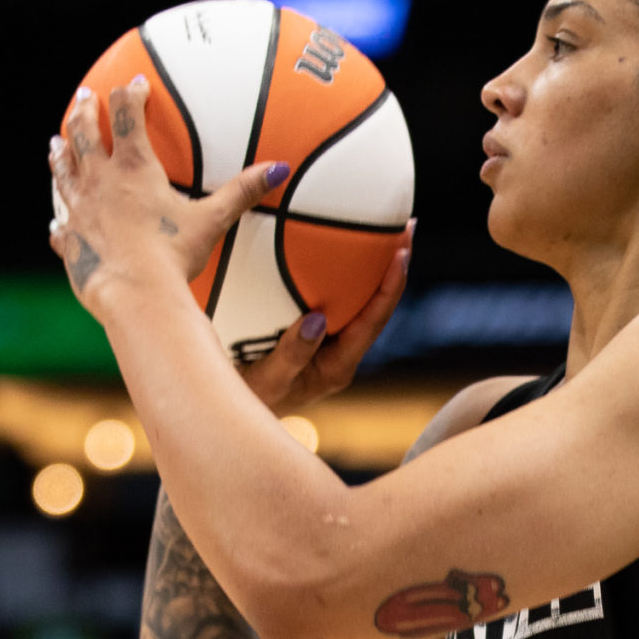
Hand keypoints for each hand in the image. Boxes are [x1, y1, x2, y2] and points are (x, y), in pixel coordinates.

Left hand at [49, 79, 288, 308]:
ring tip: (55, 140)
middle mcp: (99, 181)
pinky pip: (60, 227)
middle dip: (85, 111)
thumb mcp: (212, 220)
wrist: (135, 295)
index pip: (126, 115)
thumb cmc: (174, 255)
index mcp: (133, 167)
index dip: (130, 95)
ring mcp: (80, 211)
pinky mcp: (71, 242)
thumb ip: (242, 192)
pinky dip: (59, 221)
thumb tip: (279, 168)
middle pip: (85, 134)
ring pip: (64, 173)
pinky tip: (55, 221)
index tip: (135, 84)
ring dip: (60, 154)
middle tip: (85, 97)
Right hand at [236, 221, 414, 415]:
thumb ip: (291, 355)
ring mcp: (331, 345)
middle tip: (406, 225)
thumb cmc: (248, 401)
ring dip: (376, 267)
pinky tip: (348, 250)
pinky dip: (348, 274)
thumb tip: (317, 319)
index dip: (390, 288)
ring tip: (389, 229)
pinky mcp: (317, 336)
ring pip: (362, 302)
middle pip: (377, 307)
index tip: (402, 253)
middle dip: (394, 267)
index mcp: (337, 366)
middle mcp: (342, 354)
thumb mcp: (266, 381)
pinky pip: (340, 301)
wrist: (233, 413)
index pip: (373, 322)